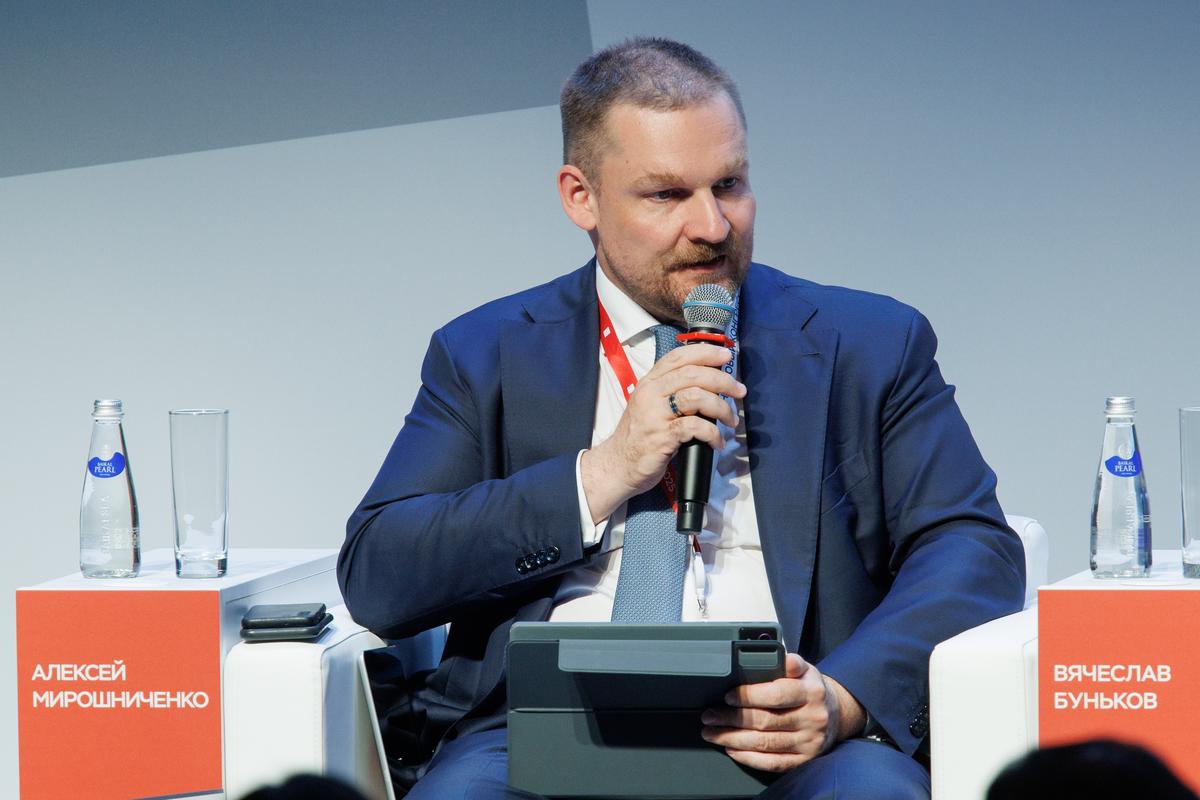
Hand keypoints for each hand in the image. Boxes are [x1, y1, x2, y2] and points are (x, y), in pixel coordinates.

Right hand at [581, 342, 745, 522]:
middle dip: (722, 380)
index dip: (705, 352)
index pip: (679, 357)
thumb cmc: (639, 436)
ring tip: (730, 419)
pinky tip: (717, 442)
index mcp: (649, 383)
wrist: (619, 464)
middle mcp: (651, 394)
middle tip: (738, 390)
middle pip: (692, 374)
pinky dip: (712, 434)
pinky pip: (695, 427)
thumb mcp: (650, 405)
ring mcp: (655, 415)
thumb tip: (709, 384)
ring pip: (696, 397)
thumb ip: (672, 391)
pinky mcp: (662, 437)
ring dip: (721, 407)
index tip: (725, 355)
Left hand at [699, 654, 865, 771]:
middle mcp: (812, 718)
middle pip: (765, 721)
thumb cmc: (810, 689)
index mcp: (811, 692)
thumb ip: (790, 662)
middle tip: (709, 716)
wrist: (835, 714)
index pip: (776, 694)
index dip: (749, 696)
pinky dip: (748, 758)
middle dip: (731, 719)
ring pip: (765, 743)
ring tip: (712, 733)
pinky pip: (772, 763)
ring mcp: (809, 742)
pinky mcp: (804, 760)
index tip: (727, 696)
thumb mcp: (805, 669)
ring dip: (733, 739)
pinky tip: (731, 749)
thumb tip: (781, 657)